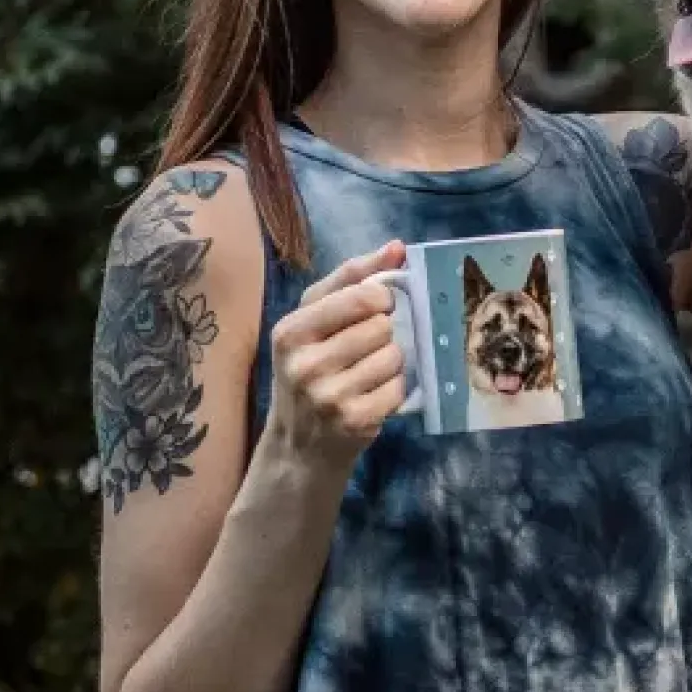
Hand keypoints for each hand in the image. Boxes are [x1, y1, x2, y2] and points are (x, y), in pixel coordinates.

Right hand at [263, 241, 410, 475]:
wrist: (300, 445)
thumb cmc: (310, 373)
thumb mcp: (313, 323)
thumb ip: (351, 281)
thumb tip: (397, 246)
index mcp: (291, 330)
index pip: (359, 296)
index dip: (382, 298)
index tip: (380, 307)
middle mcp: (305, 362)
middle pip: (381, 327)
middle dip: (384, 334)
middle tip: (367, 349)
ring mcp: (329, 394)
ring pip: (394, 356)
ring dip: (392, 363)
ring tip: (369, 374)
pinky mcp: (354, 420)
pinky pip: (399, 388)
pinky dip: (395, 390)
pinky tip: (375, 396)